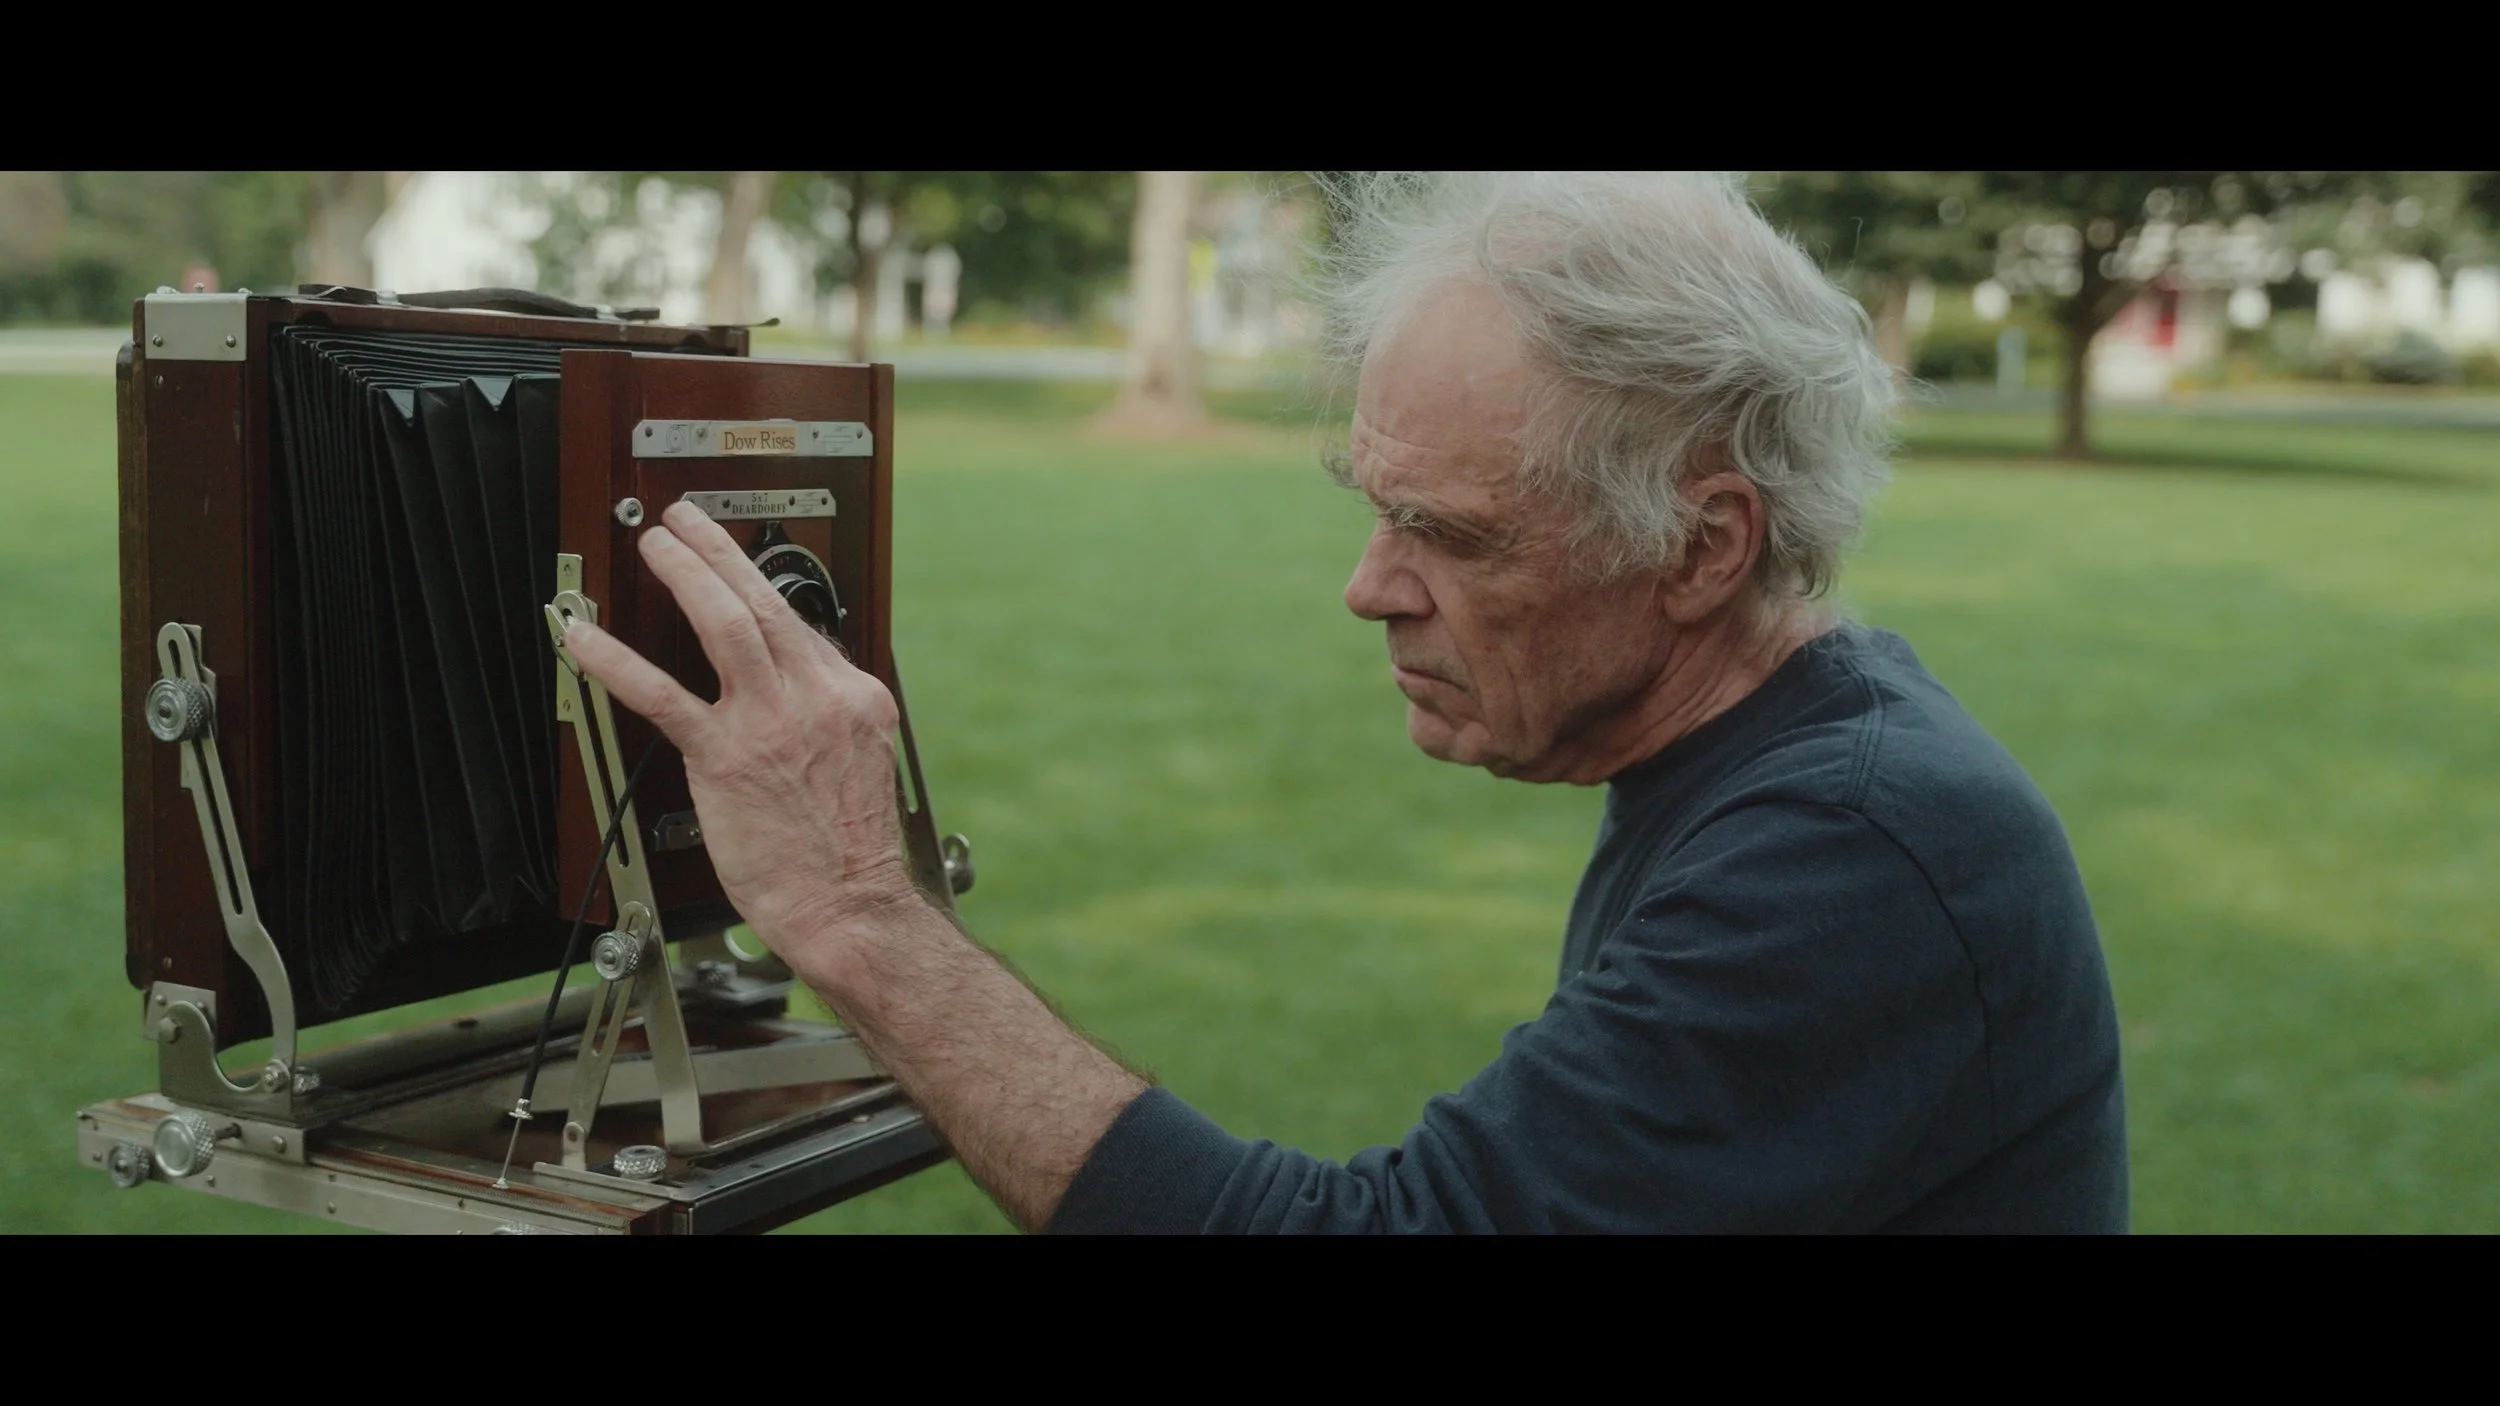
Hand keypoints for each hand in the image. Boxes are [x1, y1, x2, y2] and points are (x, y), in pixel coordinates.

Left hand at [562, 501, 920, 968]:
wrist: (849, 905)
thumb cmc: (851, 855)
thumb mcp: (862, 767)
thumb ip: (826, 721)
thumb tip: (793, 700)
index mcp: (855, 699)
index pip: (803, 628)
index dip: (761, 595)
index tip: (733, 573)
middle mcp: (818, 697)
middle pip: (765, 601)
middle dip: (719, 551)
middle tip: (686, 522)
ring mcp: (773, 722)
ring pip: (725, 622)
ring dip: (686, 573)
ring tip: (656, 546)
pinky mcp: (727, 756)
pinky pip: (663, 695)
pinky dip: (618, 661)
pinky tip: (586, 639)